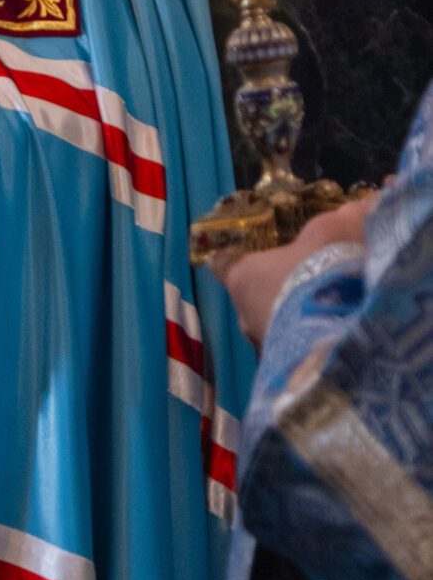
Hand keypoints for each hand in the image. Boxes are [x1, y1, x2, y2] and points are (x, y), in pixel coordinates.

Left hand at [208, 196, 372, 346]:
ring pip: (275, 324)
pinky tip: (337, 335)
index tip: (257, 252)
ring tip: (331, 309)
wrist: (343, 338)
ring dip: (297, 316)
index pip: (224, 264)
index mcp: (243, 277)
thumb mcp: (336, 232)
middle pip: (254, 295)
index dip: (241, 256)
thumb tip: (356, 206)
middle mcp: (244, 315)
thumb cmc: (326, 273)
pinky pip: (294, 350)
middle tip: (311, 279)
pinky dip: (309, 341)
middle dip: (279, 288)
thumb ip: (343, 217)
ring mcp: (264, 348)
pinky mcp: (285, 373)